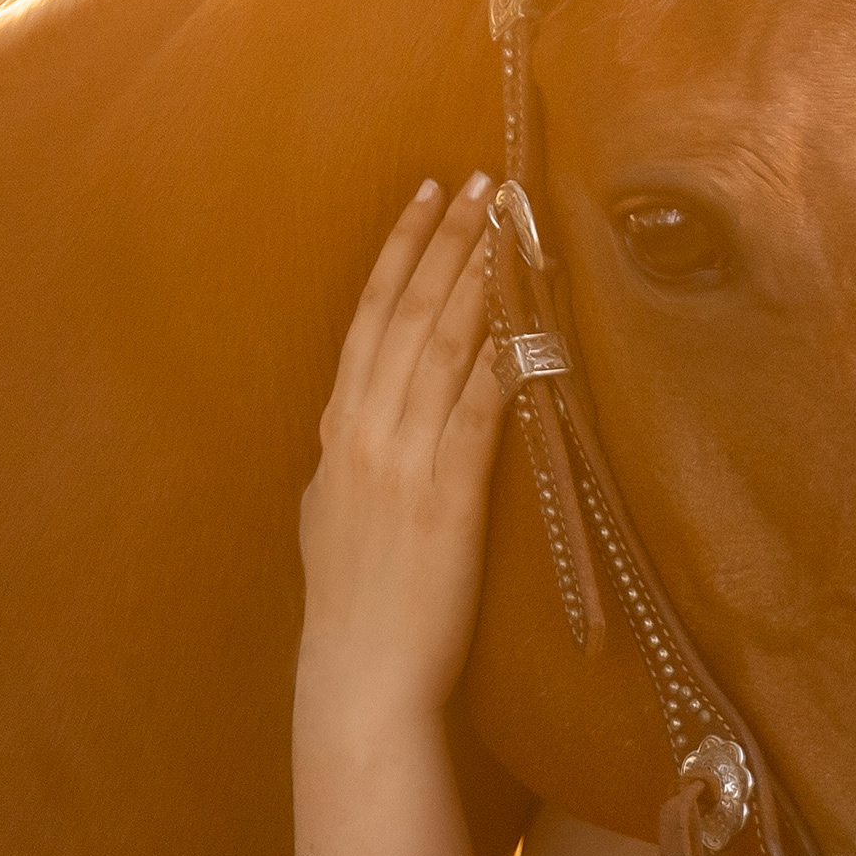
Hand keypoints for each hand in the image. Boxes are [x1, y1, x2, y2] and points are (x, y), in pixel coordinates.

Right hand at [299, 174, 511, 731]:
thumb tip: (351, 413)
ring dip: (479, 279)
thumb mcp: (328, 511)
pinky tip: (527, 316)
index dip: (399, 251)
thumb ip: (344, 454)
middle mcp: (366, 432)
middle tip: (480, 183)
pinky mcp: (450, 496)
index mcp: (338, 429)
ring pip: (445, 347)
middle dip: (446, 241)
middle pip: (409, 314)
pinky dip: (503, 357)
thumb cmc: (350, 600)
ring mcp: (406, 460)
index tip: (426, 195)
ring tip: (506, 225)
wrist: (361, 671)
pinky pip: (479, 410)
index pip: (368, 318)